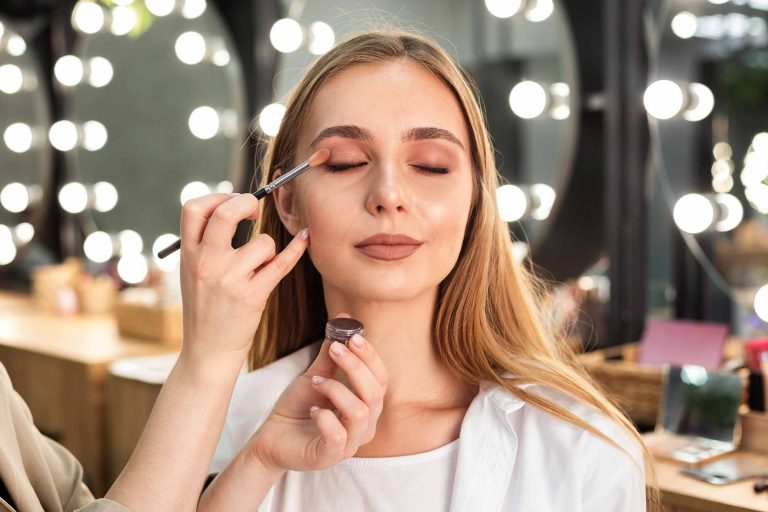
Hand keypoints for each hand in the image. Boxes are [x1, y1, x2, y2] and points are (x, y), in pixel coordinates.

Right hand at [178, 192, 308, 366]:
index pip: (194, 208)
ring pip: (263, 242)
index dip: (217, 197)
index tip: (232, 202)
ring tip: (261, 265)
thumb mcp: (192, 274)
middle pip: (227, 213)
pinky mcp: (252, 296)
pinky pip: (282, 264)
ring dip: (269, 249)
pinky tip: (305, 239)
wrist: (207, 352)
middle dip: (246, 203)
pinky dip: (297, 249)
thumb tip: (234, 208)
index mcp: (188, 255)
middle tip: (255, 210)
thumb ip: (206, 245)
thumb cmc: (205, 309)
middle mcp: (206, 263)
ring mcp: (229, 280)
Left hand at [246, 314, 388, 472]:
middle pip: (375, 393)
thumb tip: (342, 318)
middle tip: (334, 349)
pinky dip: (324, 417)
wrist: (271, 436)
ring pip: (360, 412)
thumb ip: (331, 354)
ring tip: (315, 382)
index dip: (370, 356)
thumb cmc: (298, 407)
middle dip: (355, 366)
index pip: (381, 378)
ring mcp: (350, 443)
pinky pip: (338, 435)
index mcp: (366, 404)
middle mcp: (365, 425)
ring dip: (336, 390)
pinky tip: (312, 410)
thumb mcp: (315, 375)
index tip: (352, 335)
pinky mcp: (330, 456)